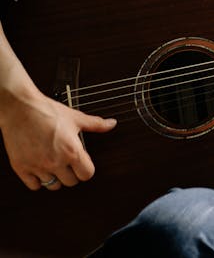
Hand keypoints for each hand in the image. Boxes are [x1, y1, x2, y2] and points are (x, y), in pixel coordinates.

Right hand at [1, 90, 115, 190]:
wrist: (21, 108)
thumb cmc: (46, 112)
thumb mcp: (76, 117)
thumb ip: (96, 124)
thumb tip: (111, 124)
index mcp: (71, 151)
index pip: (87, 174)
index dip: (86, 169)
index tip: (83, 164)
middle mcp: (55, 162)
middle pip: (71, 182)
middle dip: (72, 174)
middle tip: (69, 165)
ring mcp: (38, 166)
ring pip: (52, 185)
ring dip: (56, 178)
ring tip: (55, 167)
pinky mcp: (22, 168)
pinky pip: (34, 186)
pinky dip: (38, 181)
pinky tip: (40, 170)